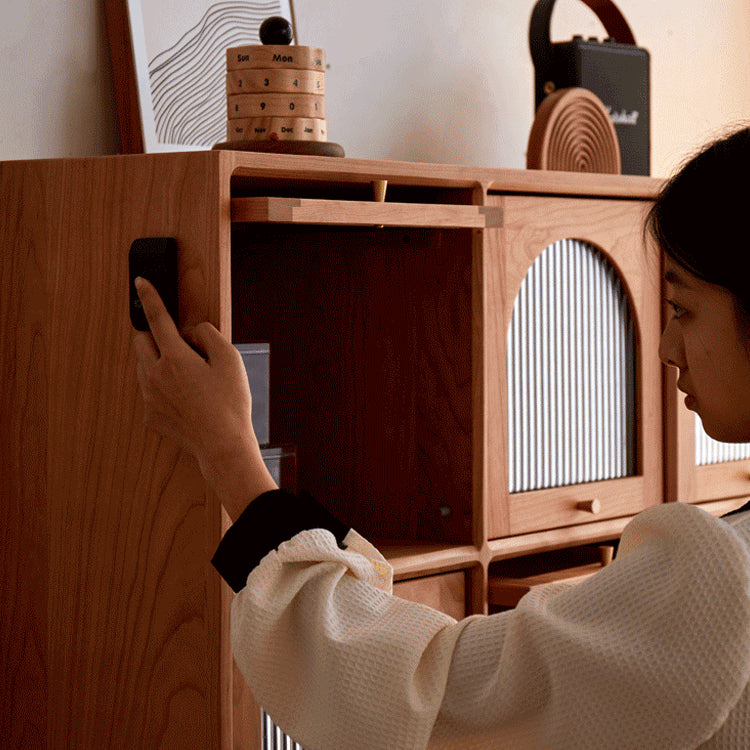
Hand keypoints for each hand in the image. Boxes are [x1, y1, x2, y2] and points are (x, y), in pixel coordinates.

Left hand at [132, 277, 276, 519]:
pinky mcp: (150, 416)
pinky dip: (162, 387)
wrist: (222, 445)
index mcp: (174, 358)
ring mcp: (149, 397)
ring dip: (158, 361)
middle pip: (141, 341)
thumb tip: (193, 332)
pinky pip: (150, 391)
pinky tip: (187, 399)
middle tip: (180, 344)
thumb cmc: (230, 403)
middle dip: (155, 335)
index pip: (157, 318)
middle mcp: (155, 375)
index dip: (149, 297)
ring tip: (189, 377)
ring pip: (143, 367)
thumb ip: (209, 335)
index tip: (140, 282)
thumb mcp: (230, 360)